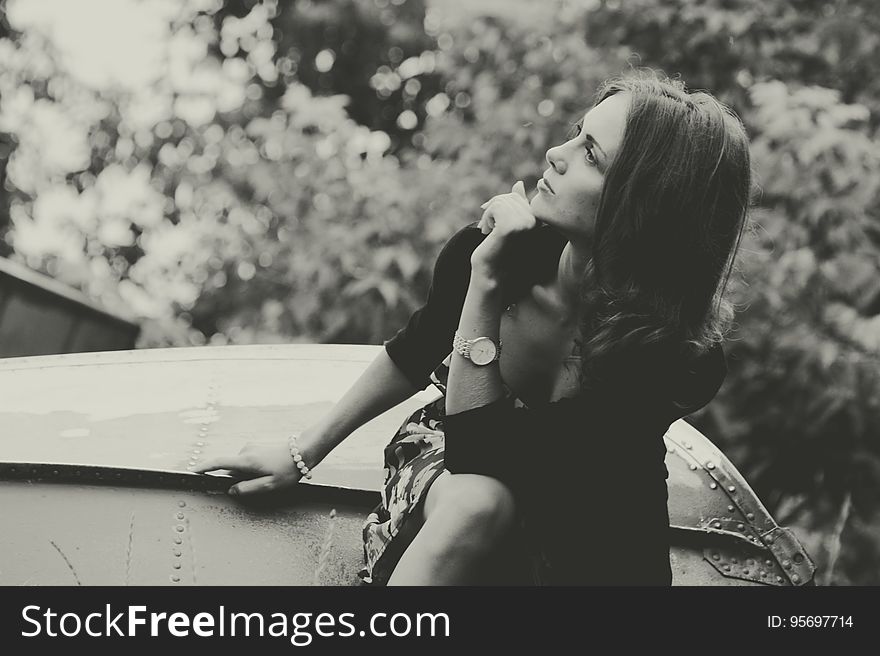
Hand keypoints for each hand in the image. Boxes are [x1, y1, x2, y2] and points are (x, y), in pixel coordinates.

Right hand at [192, 437, 311, 495]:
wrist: (304, 450)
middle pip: (231, 467)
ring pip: (241, 465)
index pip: (219, 463)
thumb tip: (232, 490)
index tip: (192, 472)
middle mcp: (246, 450)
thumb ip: (248, 489)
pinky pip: (248, 460)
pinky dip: (252, 468)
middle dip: (237, 479)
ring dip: (247, 474)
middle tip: (258, 484)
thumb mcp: (269, 485)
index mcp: (246, 460)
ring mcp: (252, 446)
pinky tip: (269, 471)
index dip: (204, 468)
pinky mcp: (257, 446)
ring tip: (269, 477)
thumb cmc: (288, 469)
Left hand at [472, 180, 537, 279]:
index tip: (492, 222)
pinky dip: (486, 218)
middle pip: (508, 197)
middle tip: (488, 228)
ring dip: (488, 215)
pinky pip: (495, 207)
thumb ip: (515, 204)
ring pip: (500, 201)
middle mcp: (534, 221)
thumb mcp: (507, 222)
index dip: (499, 205)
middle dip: (492, 209)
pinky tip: (488, 233)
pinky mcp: (511, 227)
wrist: (490, 271)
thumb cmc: (497, 247)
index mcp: (537, 220)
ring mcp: (524, 224)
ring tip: (489, 232)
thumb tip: (519, 184)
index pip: (515, 197)